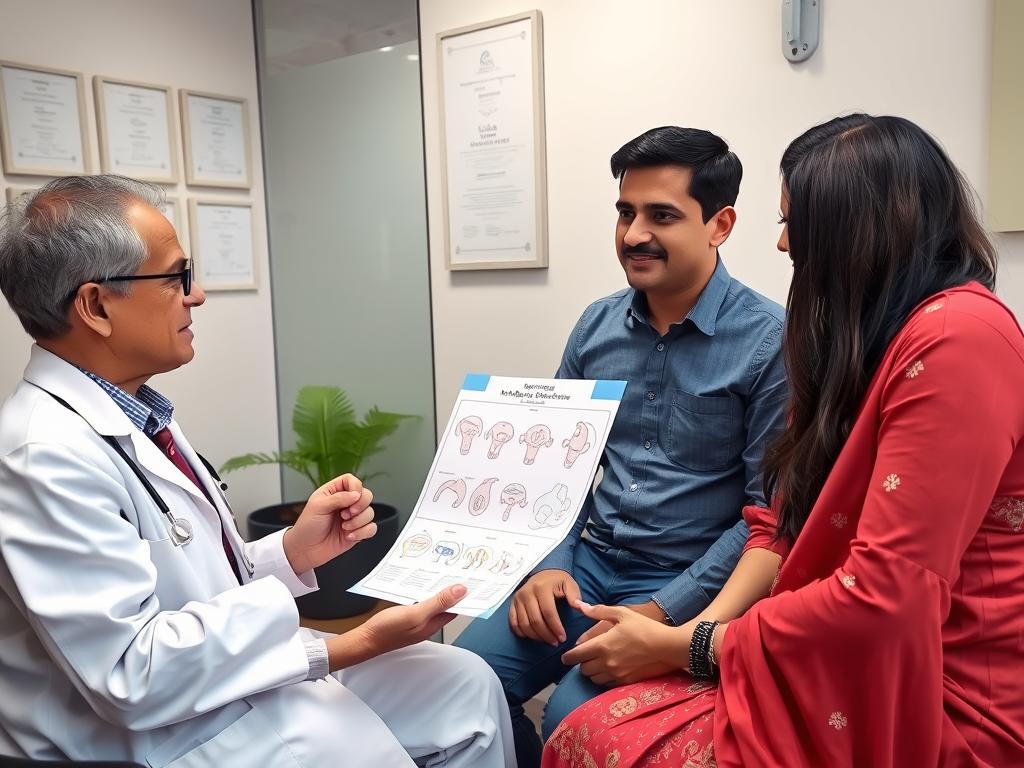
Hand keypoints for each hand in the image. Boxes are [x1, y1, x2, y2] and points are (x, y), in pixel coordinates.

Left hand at [283, 474, 374, 574]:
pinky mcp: (357, 532)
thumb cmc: (307, 527)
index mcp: (333, 492)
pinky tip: (349, 536)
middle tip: (346, 514)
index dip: (356, 486)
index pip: (352, 481)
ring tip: (344, 527)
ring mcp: (352, 518)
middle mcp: (345, 504)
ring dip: (358, 521)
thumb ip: (338, 498)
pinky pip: (371, 529)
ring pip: (370, 513)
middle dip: (360, 506)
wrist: (306, 550)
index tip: (352, 497)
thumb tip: (356, 495)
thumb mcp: (318, 507)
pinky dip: (362, 533)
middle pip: (366, 495)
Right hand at [327, 585, 466, 669]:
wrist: (364, 640)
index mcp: (435, 623)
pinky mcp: (408, 615)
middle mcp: (429, 622)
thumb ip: (438, 602)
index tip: (476, 579)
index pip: (458, 608)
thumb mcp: (415, 614)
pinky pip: (423, 601)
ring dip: (441, 588)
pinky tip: (424, 582)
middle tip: (463, 569)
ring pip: (435, 601)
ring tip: (447, 571)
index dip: (467, 595)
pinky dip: (426, 591)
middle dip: (456, 588)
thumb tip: (461, 591)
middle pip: (448, 603)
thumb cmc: (387, 630)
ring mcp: (419, 619)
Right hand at [510, 569, 581, 645]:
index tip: (563, 638)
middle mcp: (527, 593)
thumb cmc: (557, 581)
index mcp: (542, 588)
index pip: (548, 612)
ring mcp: (518, 599)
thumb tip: (580, 607)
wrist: (543, 572)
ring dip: (535, 636)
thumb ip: (574, 595)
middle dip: (546, 635)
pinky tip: (532, 636)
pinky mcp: (512, 604)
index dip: (555, 628)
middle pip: (535, 620)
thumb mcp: (569, 583)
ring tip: (547, 641)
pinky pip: (513, 622)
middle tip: (555, 643)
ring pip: (524, 624)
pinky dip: (521, 633)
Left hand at [561, 601, 687, 685]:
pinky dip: (603, 679)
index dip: (567, 657)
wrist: (665, 646)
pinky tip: (608, 670)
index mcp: (602, 645)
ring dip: (591, 672)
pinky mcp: (625, 682)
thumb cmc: (643, 627)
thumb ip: (598, 611)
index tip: (565, 656)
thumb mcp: (621, 614)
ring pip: (593, 679)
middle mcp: (606, 662)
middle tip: (585, 656)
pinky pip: (606, 684)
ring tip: (596, 663)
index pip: (576, 655)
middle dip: (581, 663)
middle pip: (583, 669)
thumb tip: (580, 605)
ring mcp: (615, 674)